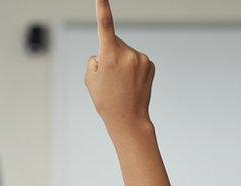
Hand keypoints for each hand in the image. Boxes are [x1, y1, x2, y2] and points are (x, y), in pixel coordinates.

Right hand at [84, 0, 154, 137]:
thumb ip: (95, 59)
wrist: (128, 119)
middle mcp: (128, 53)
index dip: (102, 8)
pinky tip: (131, 83)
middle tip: (110, 78)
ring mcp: (141, 58)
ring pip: (125, 52)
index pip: (105, 26)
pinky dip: (132, 68)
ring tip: (121, 83)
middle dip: (110, 54)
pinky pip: (136, 59)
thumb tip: (106, 51)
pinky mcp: (150, 63)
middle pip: (114, 43)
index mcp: (109, 55)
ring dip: (121, 62)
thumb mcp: (90, 79)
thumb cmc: (105, 100)